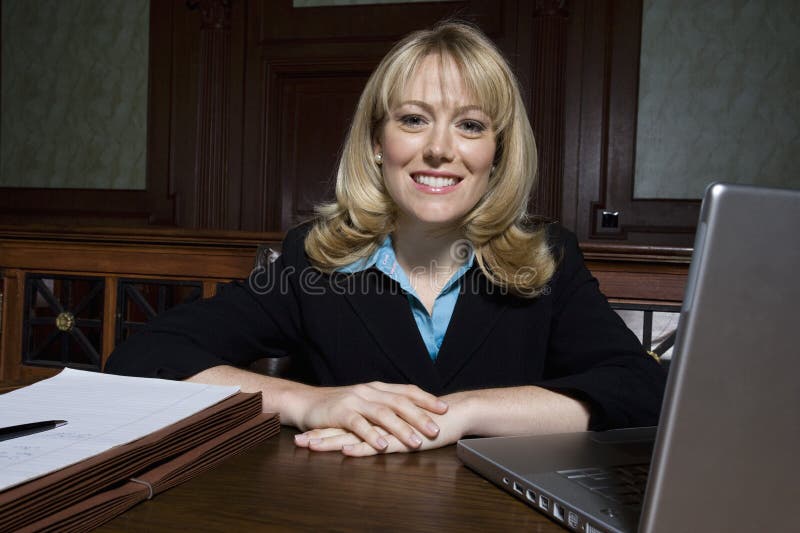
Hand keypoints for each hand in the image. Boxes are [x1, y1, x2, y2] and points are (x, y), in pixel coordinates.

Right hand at [291, 381, 447, 451]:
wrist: (305, 402)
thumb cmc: (337, 406)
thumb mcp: (364, 402)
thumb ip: (384, 406)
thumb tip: (410, 414)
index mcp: (377, 388)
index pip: (406, 391)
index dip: (426, 399)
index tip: (444, 409)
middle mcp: (368, 392)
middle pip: (399, 402)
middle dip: (420, 416)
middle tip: (436, 429)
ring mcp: (354, 401)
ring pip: (383, 413)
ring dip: (401, 428)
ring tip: (416, 442)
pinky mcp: (340, 413)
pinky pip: (359, 424)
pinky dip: (372, 435)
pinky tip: (384, 445)